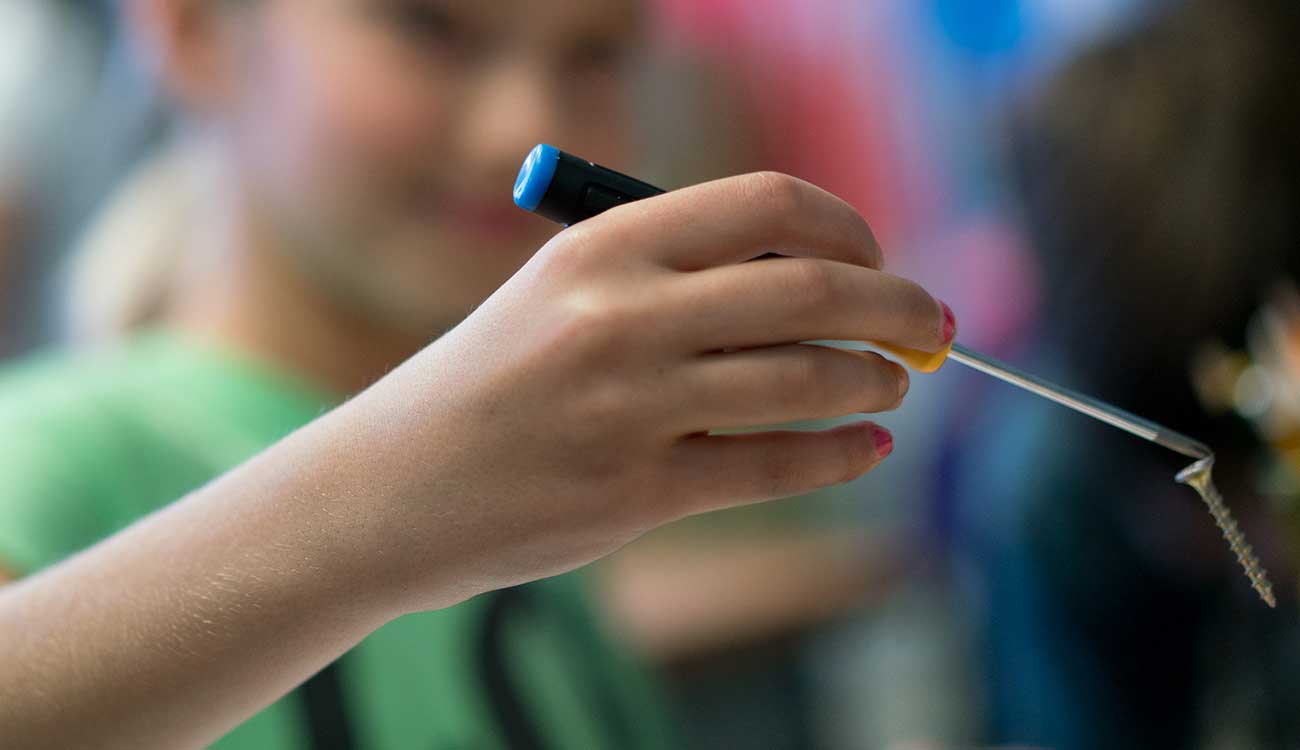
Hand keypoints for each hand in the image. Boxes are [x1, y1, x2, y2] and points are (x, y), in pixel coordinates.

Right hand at [337, 172, 951, 612]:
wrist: (389, 488)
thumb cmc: (489, 382)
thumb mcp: (561, 295)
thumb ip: (673, 276)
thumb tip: (816, 277)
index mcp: (602, 246)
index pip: (767, 204)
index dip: (848, 225)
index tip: (875, 255)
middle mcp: (619, 315)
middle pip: (808, 286)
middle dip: (897, 303)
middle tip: (934, 323)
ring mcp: (628, 408)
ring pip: (804, 378)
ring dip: (874, 378)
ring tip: (893, 384)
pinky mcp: (635, 494)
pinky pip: (773, 467)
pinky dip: (839, 454)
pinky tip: (864, 447)